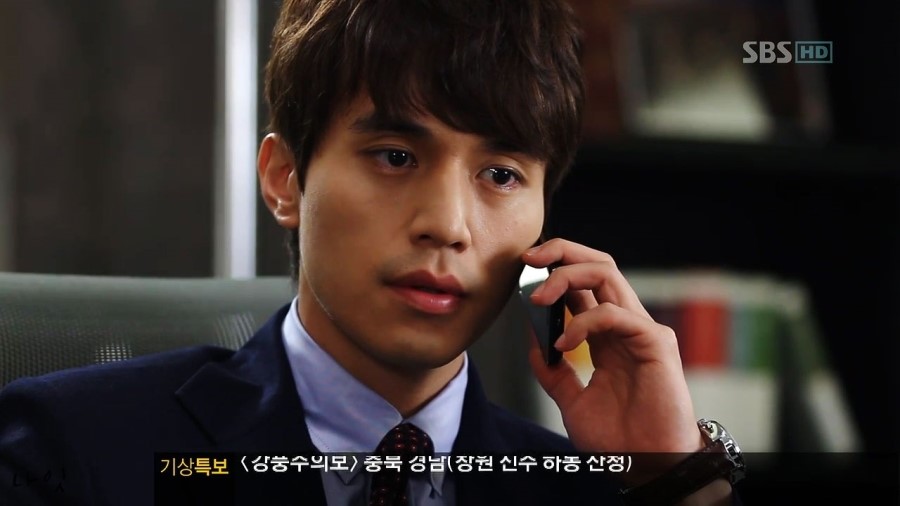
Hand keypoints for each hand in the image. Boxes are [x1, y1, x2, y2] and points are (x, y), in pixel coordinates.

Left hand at [523, 239, 705, 481]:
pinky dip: (582, 322)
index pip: (584, 283)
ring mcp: (642, 330)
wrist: (647, 468)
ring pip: (607, 274)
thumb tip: (532, 339)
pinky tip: (563, 344)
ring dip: (566, 277)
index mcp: (607, 335)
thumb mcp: (571, 401)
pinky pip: (614, 314)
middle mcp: (625, 325)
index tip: (524, 267)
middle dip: (562, 252)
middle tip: (530, 258)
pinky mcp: (656, 343)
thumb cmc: (620, 439)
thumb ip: (553, 372)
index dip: (555, 267)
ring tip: (538, 298)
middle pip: (598, 265)